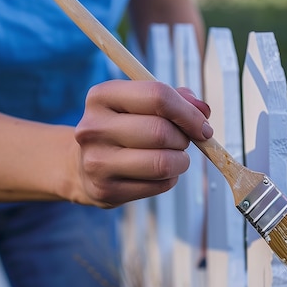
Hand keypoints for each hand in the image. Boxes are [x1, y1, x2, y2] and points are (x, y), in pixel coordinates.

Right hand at [74, 80, 211, 207]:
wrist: (84, 164)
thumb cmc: (124, 127)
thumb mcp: (141, 103)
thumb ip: (176, 99)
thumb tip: (203, 111)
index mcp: (102, 96)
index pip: (158, 96)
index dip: (188, 112)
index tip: (202, 125)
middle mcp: (93, 127)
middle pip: (161, 132)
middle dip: (183, 139)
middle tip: (181, 142)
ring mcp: (96, 161)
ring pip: (162, 163)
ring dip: (180, 161)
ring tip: (174, 157)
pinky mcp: (105, 190)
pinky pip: (158, 186)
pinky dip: (169, 179)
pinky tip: (158, 173)